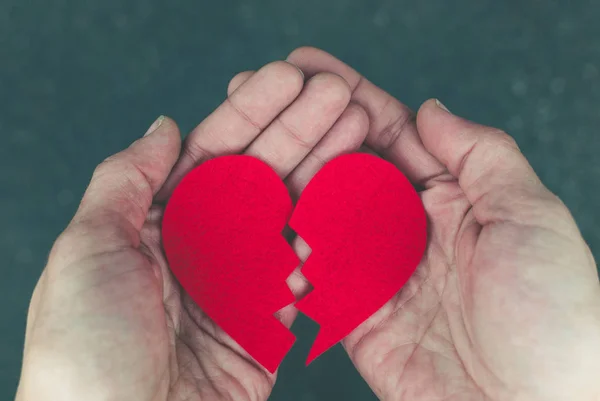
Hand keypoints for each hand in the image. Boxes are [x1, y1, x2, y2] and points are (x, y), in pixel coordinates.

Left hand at [15, 61, 369, 400]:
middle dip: (301, 130)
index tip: (290, 78)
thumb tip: (164, 127)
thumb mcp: (89, 250)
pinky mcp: (268, 323)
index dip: (252, 111)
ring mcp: (239, 283)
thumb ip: (124, 181)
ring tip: (360, 131)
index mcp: (157, 222)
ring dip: (325, 171)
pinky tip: (357, 196)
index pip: (213, 152)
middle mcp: (201, 246)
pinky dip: (332, 234)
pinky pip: (307, 271)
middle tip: (342, 95)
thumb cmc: (87, 350)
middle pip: (261, 174)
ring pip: (291, 214)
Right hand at [287, 47, 599, 400]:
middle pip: (348, 170)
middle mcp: (410, 230)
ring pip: (322, 217)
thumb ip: (481, 157)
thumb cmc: (552, 318)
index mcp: (453, 200)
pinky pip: (314, 276)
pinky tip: (257, 222)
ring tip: (248, 153)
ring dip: (288, 185)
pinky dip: (287, 252)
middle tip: (262, 99)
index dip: (350, 98)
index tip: (307, 68)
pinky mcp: (358, 316)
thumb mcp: (531, 217)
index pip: (392, 135)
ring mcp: (380, 272)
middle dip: (306, 133)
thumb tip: (430, 108)